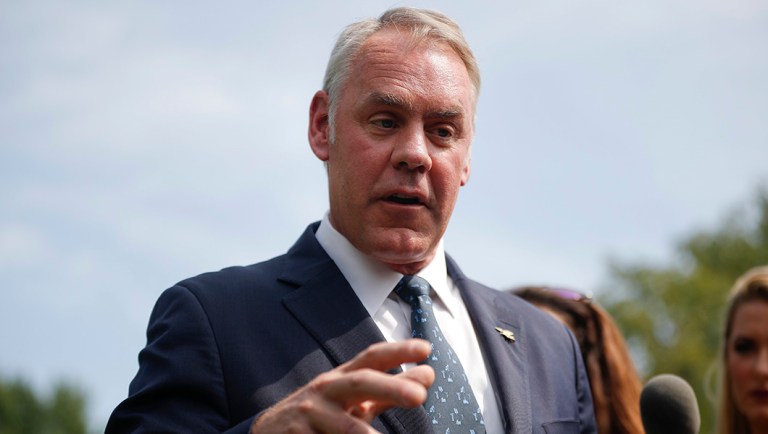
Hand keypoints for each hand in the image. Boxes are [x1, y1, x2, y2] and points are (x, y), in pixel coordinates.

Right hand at [249, 339, 433, 433]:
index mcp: (342, 378)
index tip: (426, 349)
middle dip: (390, 386)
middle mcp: (326, 389)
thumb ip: (389, 390)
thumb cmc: (324, 415)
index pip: (372, 357)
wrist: (270, 433)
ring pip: (344, 426)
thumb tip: (429, 374)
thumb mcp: (354, 401)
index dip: (398, 350)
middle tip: (420, 396)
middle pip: (361, 382)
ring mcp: (308, 413)